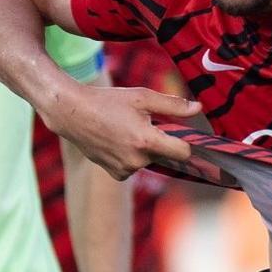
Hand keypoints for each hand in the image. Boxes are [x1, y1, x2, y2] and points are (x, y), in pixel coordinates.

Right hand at [42, 83, 201, 180]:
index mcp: (146, 141)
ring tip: (126, 131)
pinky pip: (134, 167)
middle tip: (144, 124)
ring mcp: (125, 170)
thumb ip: (173, 105)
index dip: (187, 143)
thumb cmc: (108, 101)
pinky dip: (131, 157)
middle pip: (164, 154)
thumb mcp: (143, 97)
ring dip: (145, 149)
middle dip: (160, 141)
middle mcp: (136, 160)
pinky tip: (118, 141)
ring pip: (149, 160)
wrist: (72, 114)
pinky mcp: (115, 174)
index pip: (183, 152)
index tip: (186, 136)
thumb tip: (198, 108)